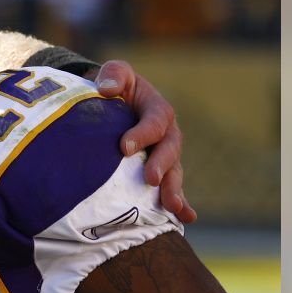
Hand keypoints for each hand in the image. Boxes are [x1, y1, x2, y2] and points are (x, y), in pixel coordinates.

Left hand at [95, 60, 195, 222]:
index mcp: (158, 110)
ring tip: (172, 206)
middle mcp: (167, 134)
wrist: (116, 103)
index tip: (124, 148)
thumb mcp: (116, 73)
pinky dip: (181, 203)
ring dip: (174, 189)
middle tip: (150, 179)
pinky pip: (172, 187)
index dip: (142, 134)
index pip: (154, 122)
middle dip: (162, 165)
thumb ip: (113, 74)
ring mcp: (166, 154)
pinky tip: (184, 218)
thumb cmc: (115, 86)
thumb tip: (107, 89)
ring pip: (174, 172)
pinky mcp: (161, 171)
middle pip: (169, 150)